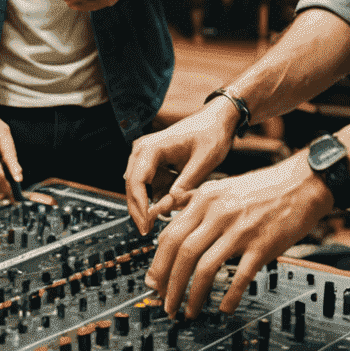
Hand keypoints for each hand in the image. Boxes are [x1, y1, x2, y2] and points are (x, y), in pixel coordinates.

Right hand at [123, 101, 240, 233]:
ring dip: (148, 203)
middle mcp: (143, 150)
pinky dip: (157, 196)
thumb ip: (185, 184)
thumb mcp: (203, 162)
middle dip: (139, 209)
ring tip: (165, 217)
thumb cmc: (211, 134)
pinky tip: (172, 203)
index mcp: (152, 147)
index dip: (139, 206)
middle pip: (132, 185)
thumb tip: (169, 206)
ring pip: (138, 187)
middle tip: (148, 230)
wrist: (217, 120)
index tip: (146, 225)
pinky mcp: (154, 162)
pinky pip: (149, 184)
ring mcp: (147, 156)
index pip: (136, 181)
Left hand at [145, 152, 332, 317]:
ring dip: (193, 294)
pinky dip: (230, 296)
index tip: (154, 282)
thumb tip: (170, 212)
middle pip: (182, 253)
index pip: (170, 235)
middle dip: (170, 283)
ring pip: (205, 267)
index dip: (158, 263)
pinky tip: (224, 308)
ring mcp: (240, 230)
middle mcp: (218, 213)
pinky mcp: (263, 246)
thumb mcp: (222, 186)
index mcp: (204, 199)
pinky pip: (241, 276)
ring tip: (188, 311)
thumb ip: (194, 200)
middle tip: (165, 303)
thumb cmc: (263, 187)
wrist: (303, 183)